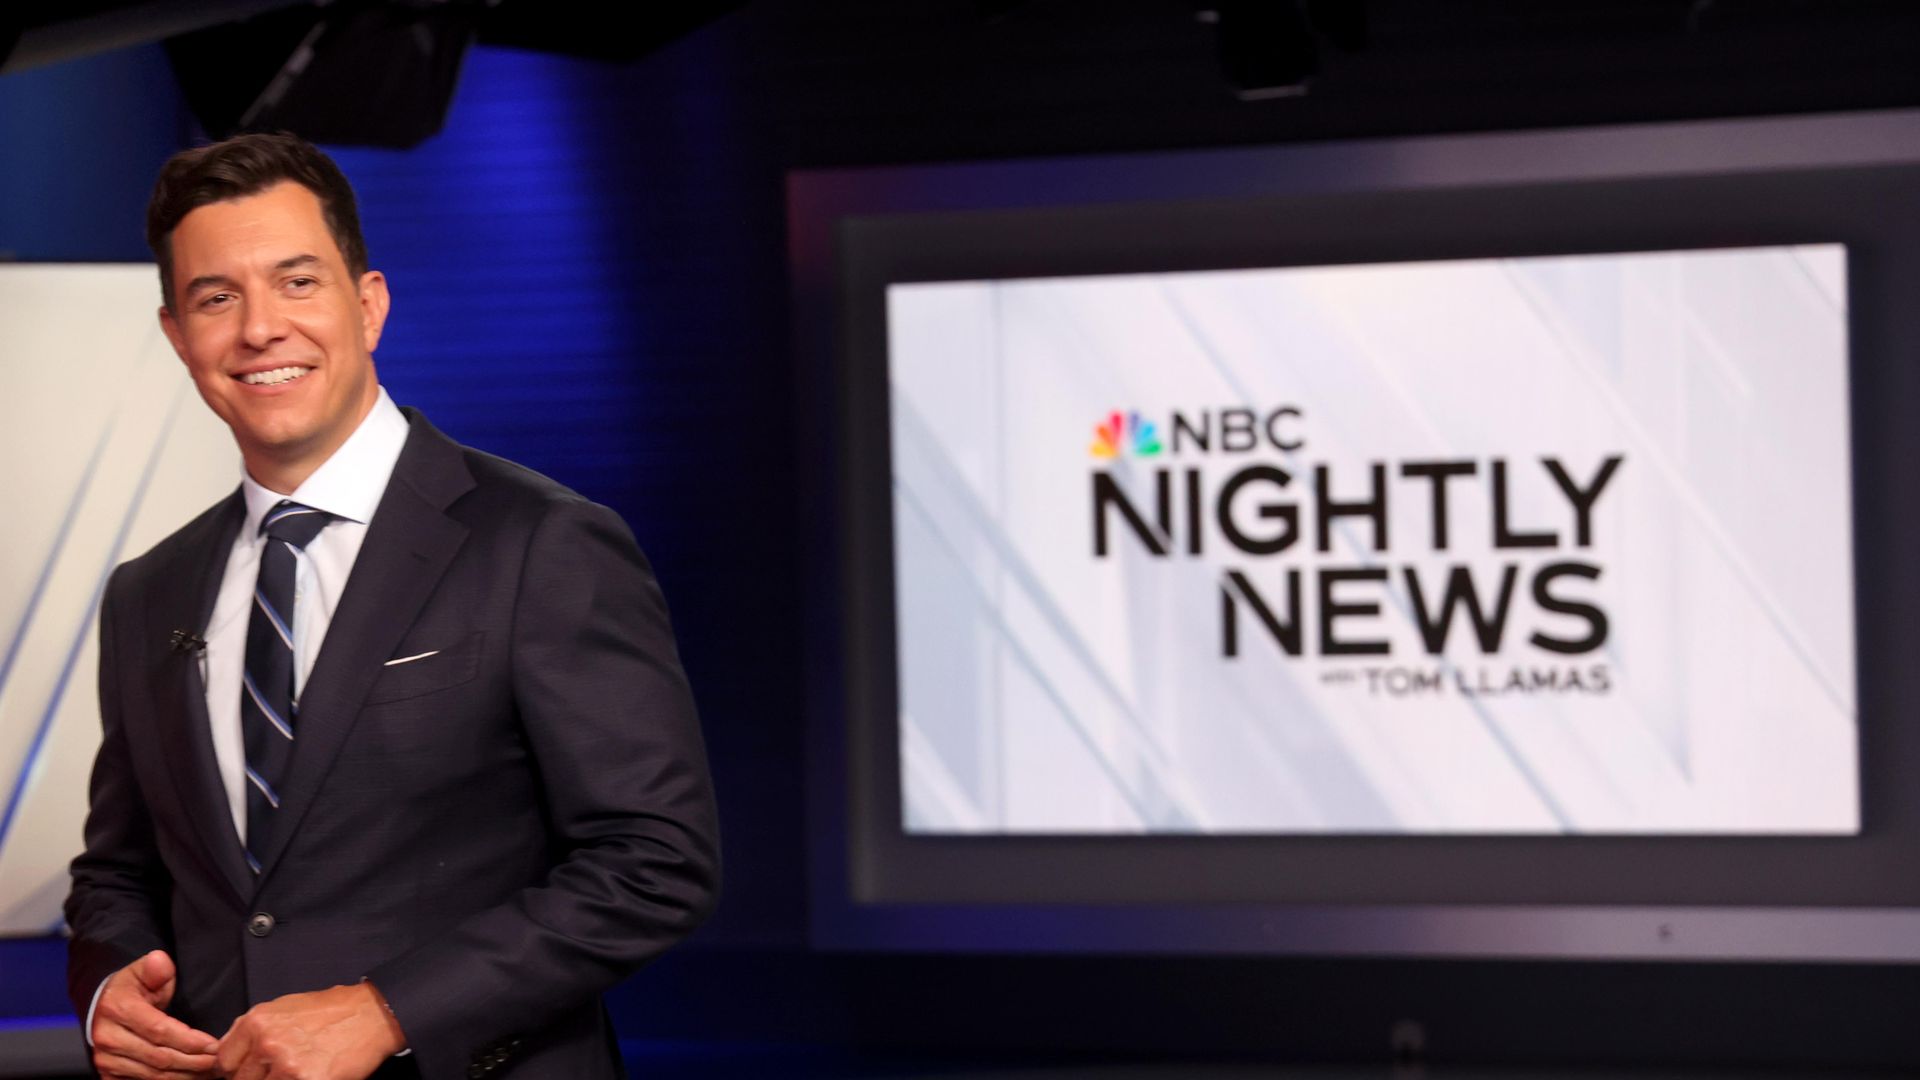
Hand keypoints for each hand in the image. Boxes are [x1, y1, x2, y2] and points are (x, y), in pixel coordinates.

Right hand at [89, 950, 220, 1079]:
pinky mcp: (108, 1074)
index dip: (189, 1040)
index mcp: (117, 1009)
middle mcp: (108, 1038)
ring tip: (209, 1071)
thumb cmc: (130, 989)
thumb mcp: (142, 971)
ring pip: (152, 1074)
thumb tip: (160, 961)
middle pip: (158, 1057)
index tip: (214, 1045)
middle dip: (193, 1062)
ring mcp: (105, 1059)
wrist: (101, 1007)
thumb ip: (155, 968)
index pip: (159, 1030)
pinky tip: (189, 1077)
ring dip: (184, 1075)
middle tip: (219, 1061)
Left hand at [216, 982, 406, 1079]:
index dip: (236, 1069)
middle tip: (282, 1069)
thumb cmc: (330, 1011)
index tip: (251, 1070)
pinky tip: (312, 1074)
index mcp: (256, 1023)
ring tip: (298, 1071)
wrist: (372, 1015)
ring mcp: (286, 1065)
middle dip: (259, 1078)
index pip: (224, 1061)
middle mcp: (267, 1043)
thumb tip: (225, 1053)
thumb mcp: (283, 1008)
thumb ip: (251, 1031)